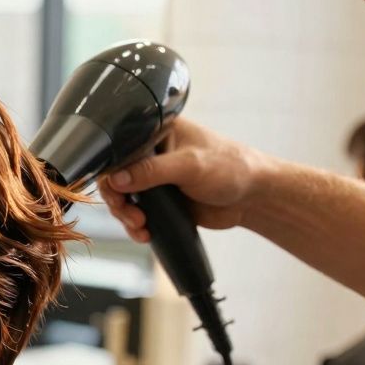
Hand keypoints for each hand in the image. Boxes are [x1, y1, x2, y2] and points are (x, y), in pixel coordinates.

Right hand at [97, 118, 275, 242]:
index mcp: (156, 132)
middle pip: (116, 177)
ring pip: (123, 198)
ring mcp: (154, 177)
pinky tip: (145, 233)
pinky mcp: (160, 199)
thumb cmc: (231, 168)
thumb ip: (151, 171)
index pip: (119, 149)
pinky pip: (136, 212)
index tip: (118, 193)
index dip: (112, 173)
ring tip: (140, 227)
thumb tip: (116, 180)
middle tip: (131, 215)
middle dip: (118, 201)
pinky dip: (136, 226)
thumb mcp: (189, 166)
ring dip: (126, 216)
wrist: (252, 198)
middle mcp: (151, 153)